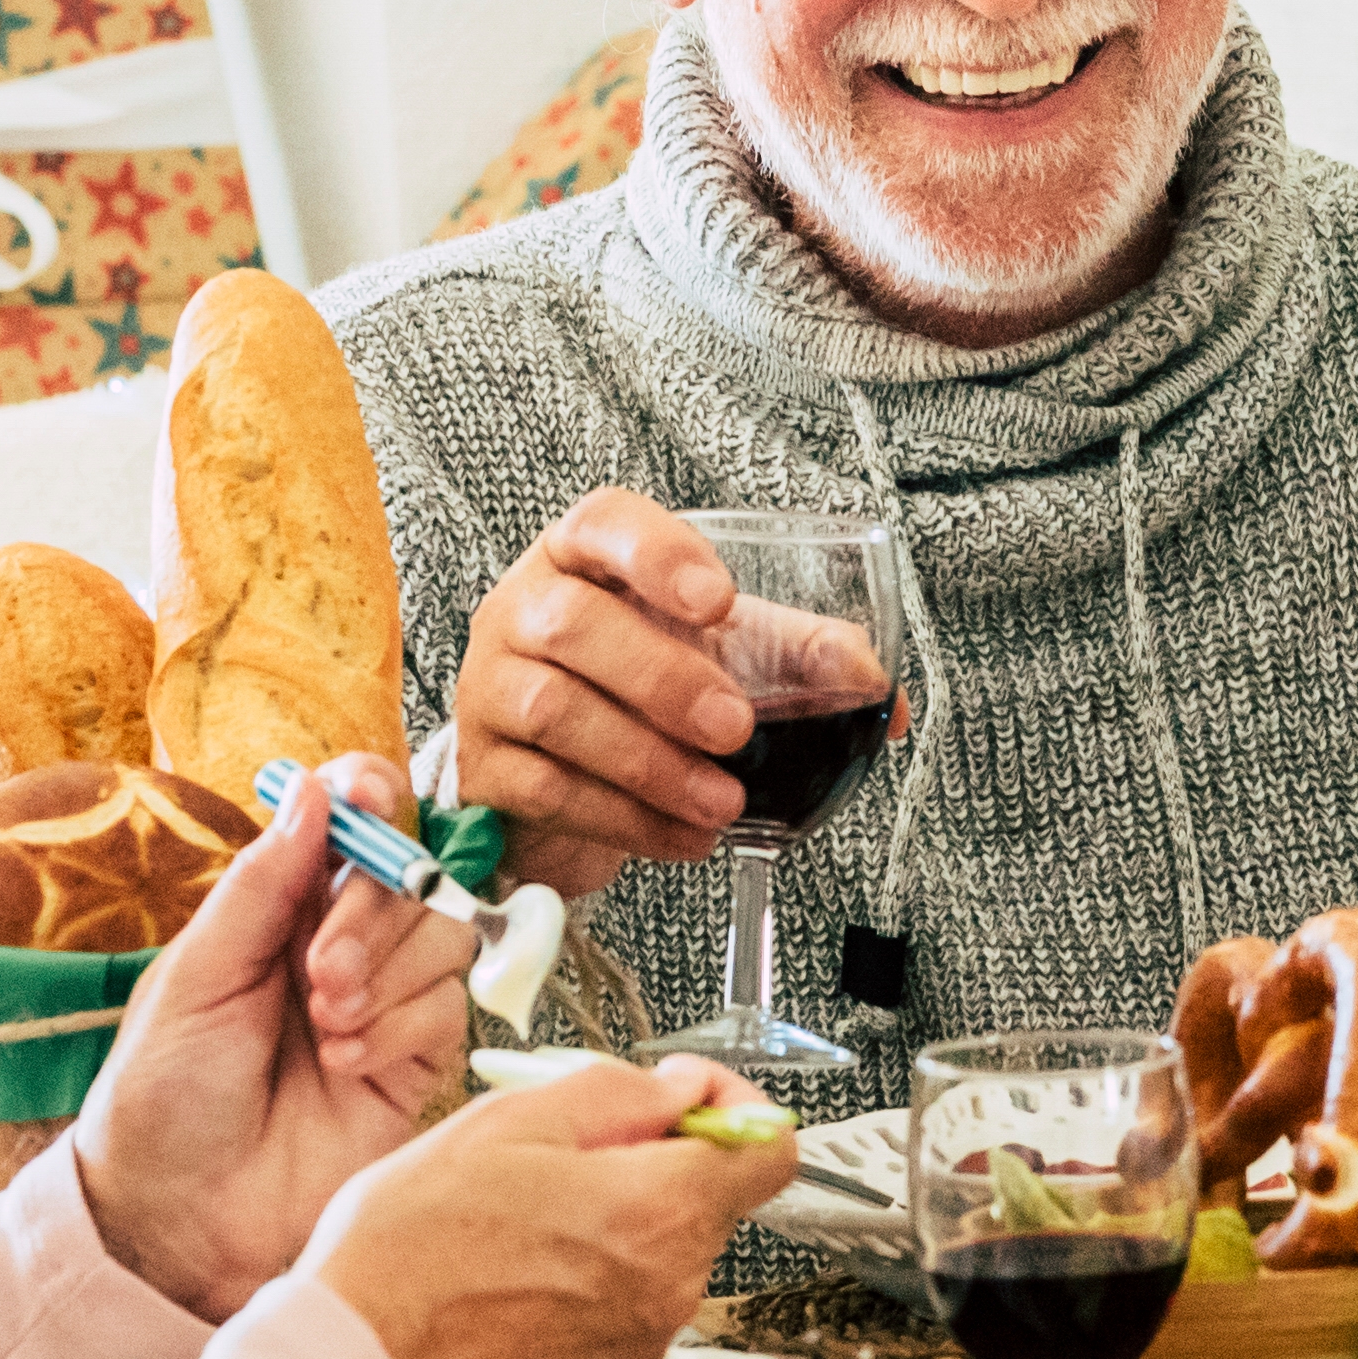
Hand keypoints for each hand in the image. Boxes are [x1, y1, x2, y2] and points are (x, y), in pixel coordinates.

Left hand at [73, 752, 471, 1316]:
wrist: (179, 1220)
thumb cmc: (161, 1098)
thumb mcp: (195, 977)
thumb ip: (262, 885)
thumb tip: (314, 789)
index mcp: (278, 909)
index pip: (351, 822)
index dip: (372, 798)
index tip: (366, 800)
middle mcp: (340, 944)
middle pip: (411, 874)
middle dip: (372, 910)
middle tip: (320, 970)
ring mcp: (385, 1002)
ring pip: (445, 935)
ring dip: (388, 973)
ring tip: (325, 1026)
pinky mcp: (417, 1063)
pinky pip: (450, 1009)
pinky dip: (401, 1028)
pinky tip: (346, 1065)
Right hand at [297, 1054, 791, 1358]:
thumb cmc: (411, 1252)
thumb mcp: (506, 1123)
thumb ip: (614, 1093)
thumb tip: (675, 1088)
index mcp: (660, 1209)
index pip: (771, 1147)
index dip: (734, 1107)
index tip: (688, 1097)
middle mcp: (670, 1282)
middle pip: (709, 1195)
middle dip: (652, 1157)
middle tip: (565, 1145)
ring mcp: (642, 1336)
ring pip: (664, 1248)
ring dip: (615, 1216)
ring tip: (522, 1209)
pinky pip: (628, 1299)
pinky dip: (592, 1271)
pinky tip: (518, 1262)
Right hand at [449, 489, 768, 898]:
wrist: (558, 775)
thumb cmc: (640, 688)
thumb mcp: (722, 654)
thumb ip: (798, 657)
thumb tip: (874, 688)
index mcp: (582, 557)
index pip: (604, 522)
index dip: (658, 554)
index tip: (720, 601)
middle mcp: (522, 608)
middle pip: (573, 624)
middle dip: (664, 679)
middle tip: (736, 728)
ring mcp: (490, 687)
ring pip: (555, 712)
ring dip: (651, 763)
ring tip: (723, 800)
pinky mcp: (483, 767)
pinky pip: (547, 790)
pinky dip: (627, 819)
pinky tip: (686, 836)